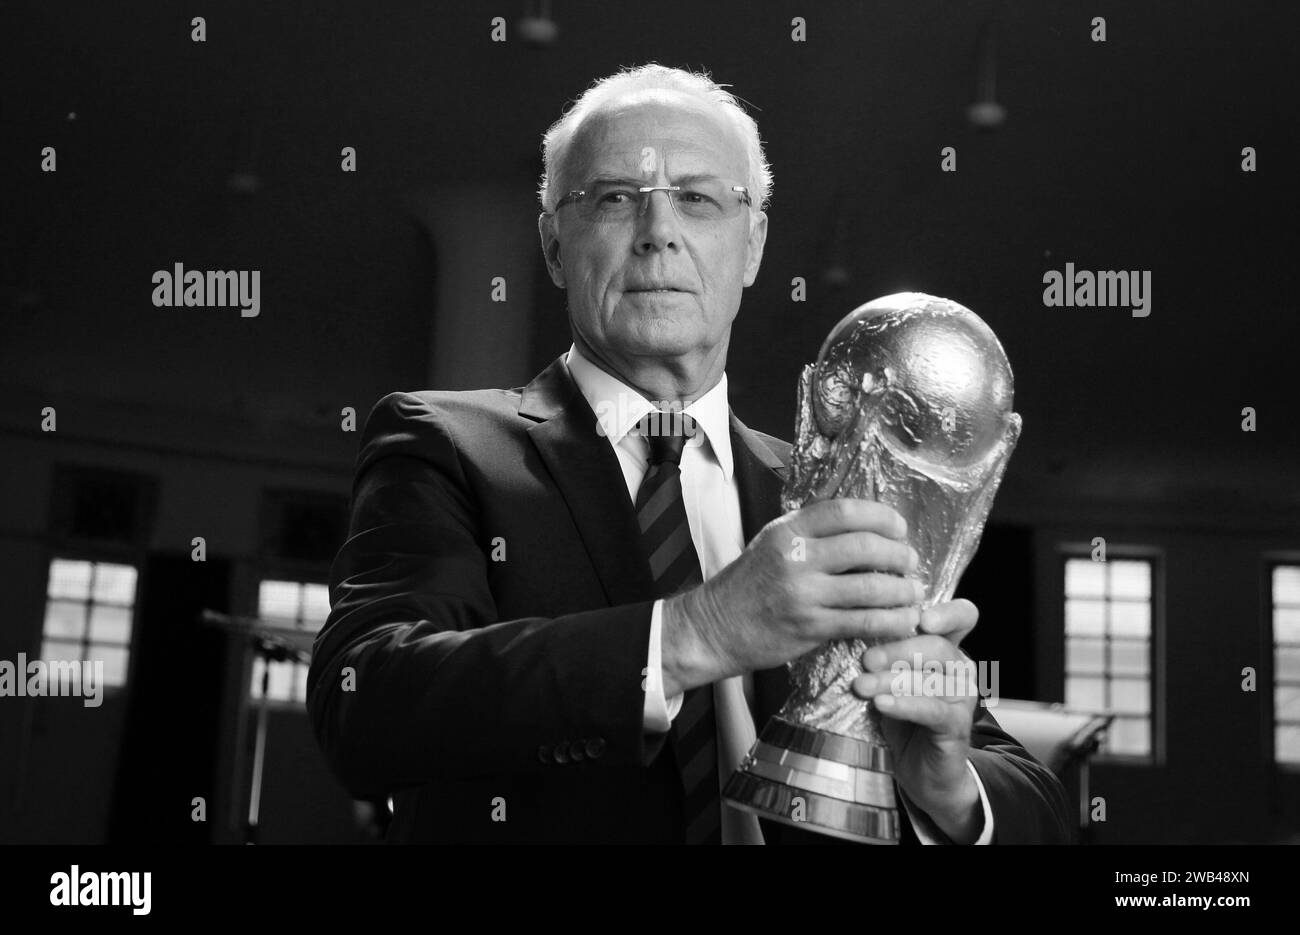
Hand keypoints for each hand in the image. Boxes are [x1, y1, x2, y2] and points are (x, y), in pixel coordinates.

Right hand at [661, 498, 922, 693]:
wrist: (714, 627)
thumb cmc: (748, 584)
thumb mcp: (772, 544)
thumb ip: (810, 532)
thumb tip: (863, 525)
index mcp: (788, 530)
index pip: (846, 511)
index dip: (882, 517)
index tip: (900, 528)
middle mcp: (796, 557)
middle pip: (865, 546)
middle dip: (899, 554)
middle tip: (911, 562)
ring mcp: (803, 594)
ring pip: (871, 587)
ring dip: (902, 590)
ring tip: (914, 592)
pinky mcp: (810, 627)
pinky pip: (863, 622)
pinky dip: (891, 621)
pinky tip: (903, 621)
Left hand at [850, 598, 984, 842]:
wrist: (922, 770)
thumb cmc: (901, 716)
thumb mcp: (888, 679)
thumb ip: (881, 655)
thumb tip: (847, 632)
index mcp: (948, 648)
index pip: (962, 616)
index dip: (946, 612)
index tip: (919, 617)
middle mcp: (961, 668)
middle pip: (938, 646)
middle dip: (897, 650)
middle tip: (865, 660)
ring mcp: (964, 696)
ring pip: (931, 678)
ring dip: (892, 680)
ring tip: (861, 686)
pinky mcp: (957, 725)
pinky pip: (932, 709)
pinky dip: (905, 705)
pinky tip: (881, 705)